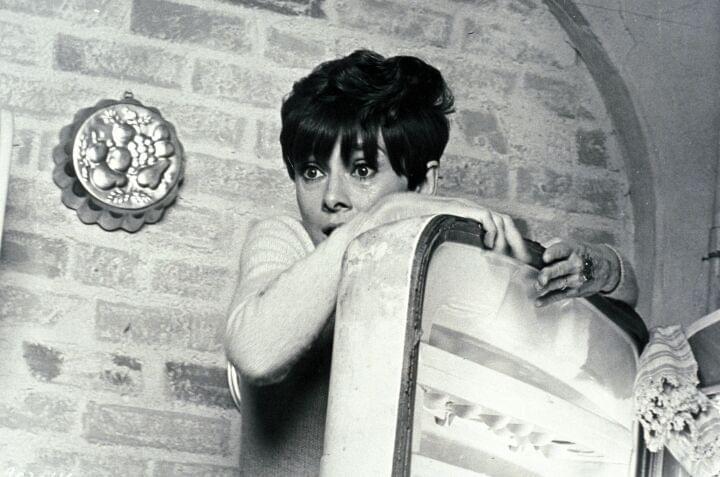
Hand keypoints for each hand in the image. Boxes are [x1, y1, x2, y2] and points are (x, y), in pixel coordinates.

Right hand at [353, 193, 531, 262]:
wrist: (394, 211)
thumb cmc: (411, 230)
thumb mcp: (437, 246)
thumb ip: (450, 254)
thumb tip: (456, 278)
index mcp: (469, 221)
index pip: (500, 229)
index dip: (511, 245)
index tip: (518, 265)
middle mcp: (472, 213)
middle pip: (507, 224)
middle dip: (519, 244)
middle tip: (524, 264)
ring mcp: (466, 208)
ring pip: (501, 220)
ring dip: (508, 240)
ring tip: (508, 258)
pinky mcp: (459, 208)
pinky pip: (486, 217)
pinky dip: (493, 231)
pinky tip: (489, 247)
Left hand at [535, 239, 620, 306]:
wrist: (606, 268)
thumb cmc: (585, 255)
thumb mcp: (574, 246)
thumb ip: (556, 249)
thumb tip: (536, 253)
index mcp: (573, 250)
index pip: (561, 250)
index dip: (553, 254)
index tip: (545, 257)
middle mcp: (575, 265)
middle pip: (560, 269)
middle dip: (549, 274)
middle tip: (541, 278)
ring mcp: (576, 279)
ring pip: (558, 283)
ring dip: (546, 286)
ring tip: (537, 287)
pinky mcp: (575, 291)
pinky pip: (559, 295)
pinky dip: (548, 299)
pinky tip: (538, 302)